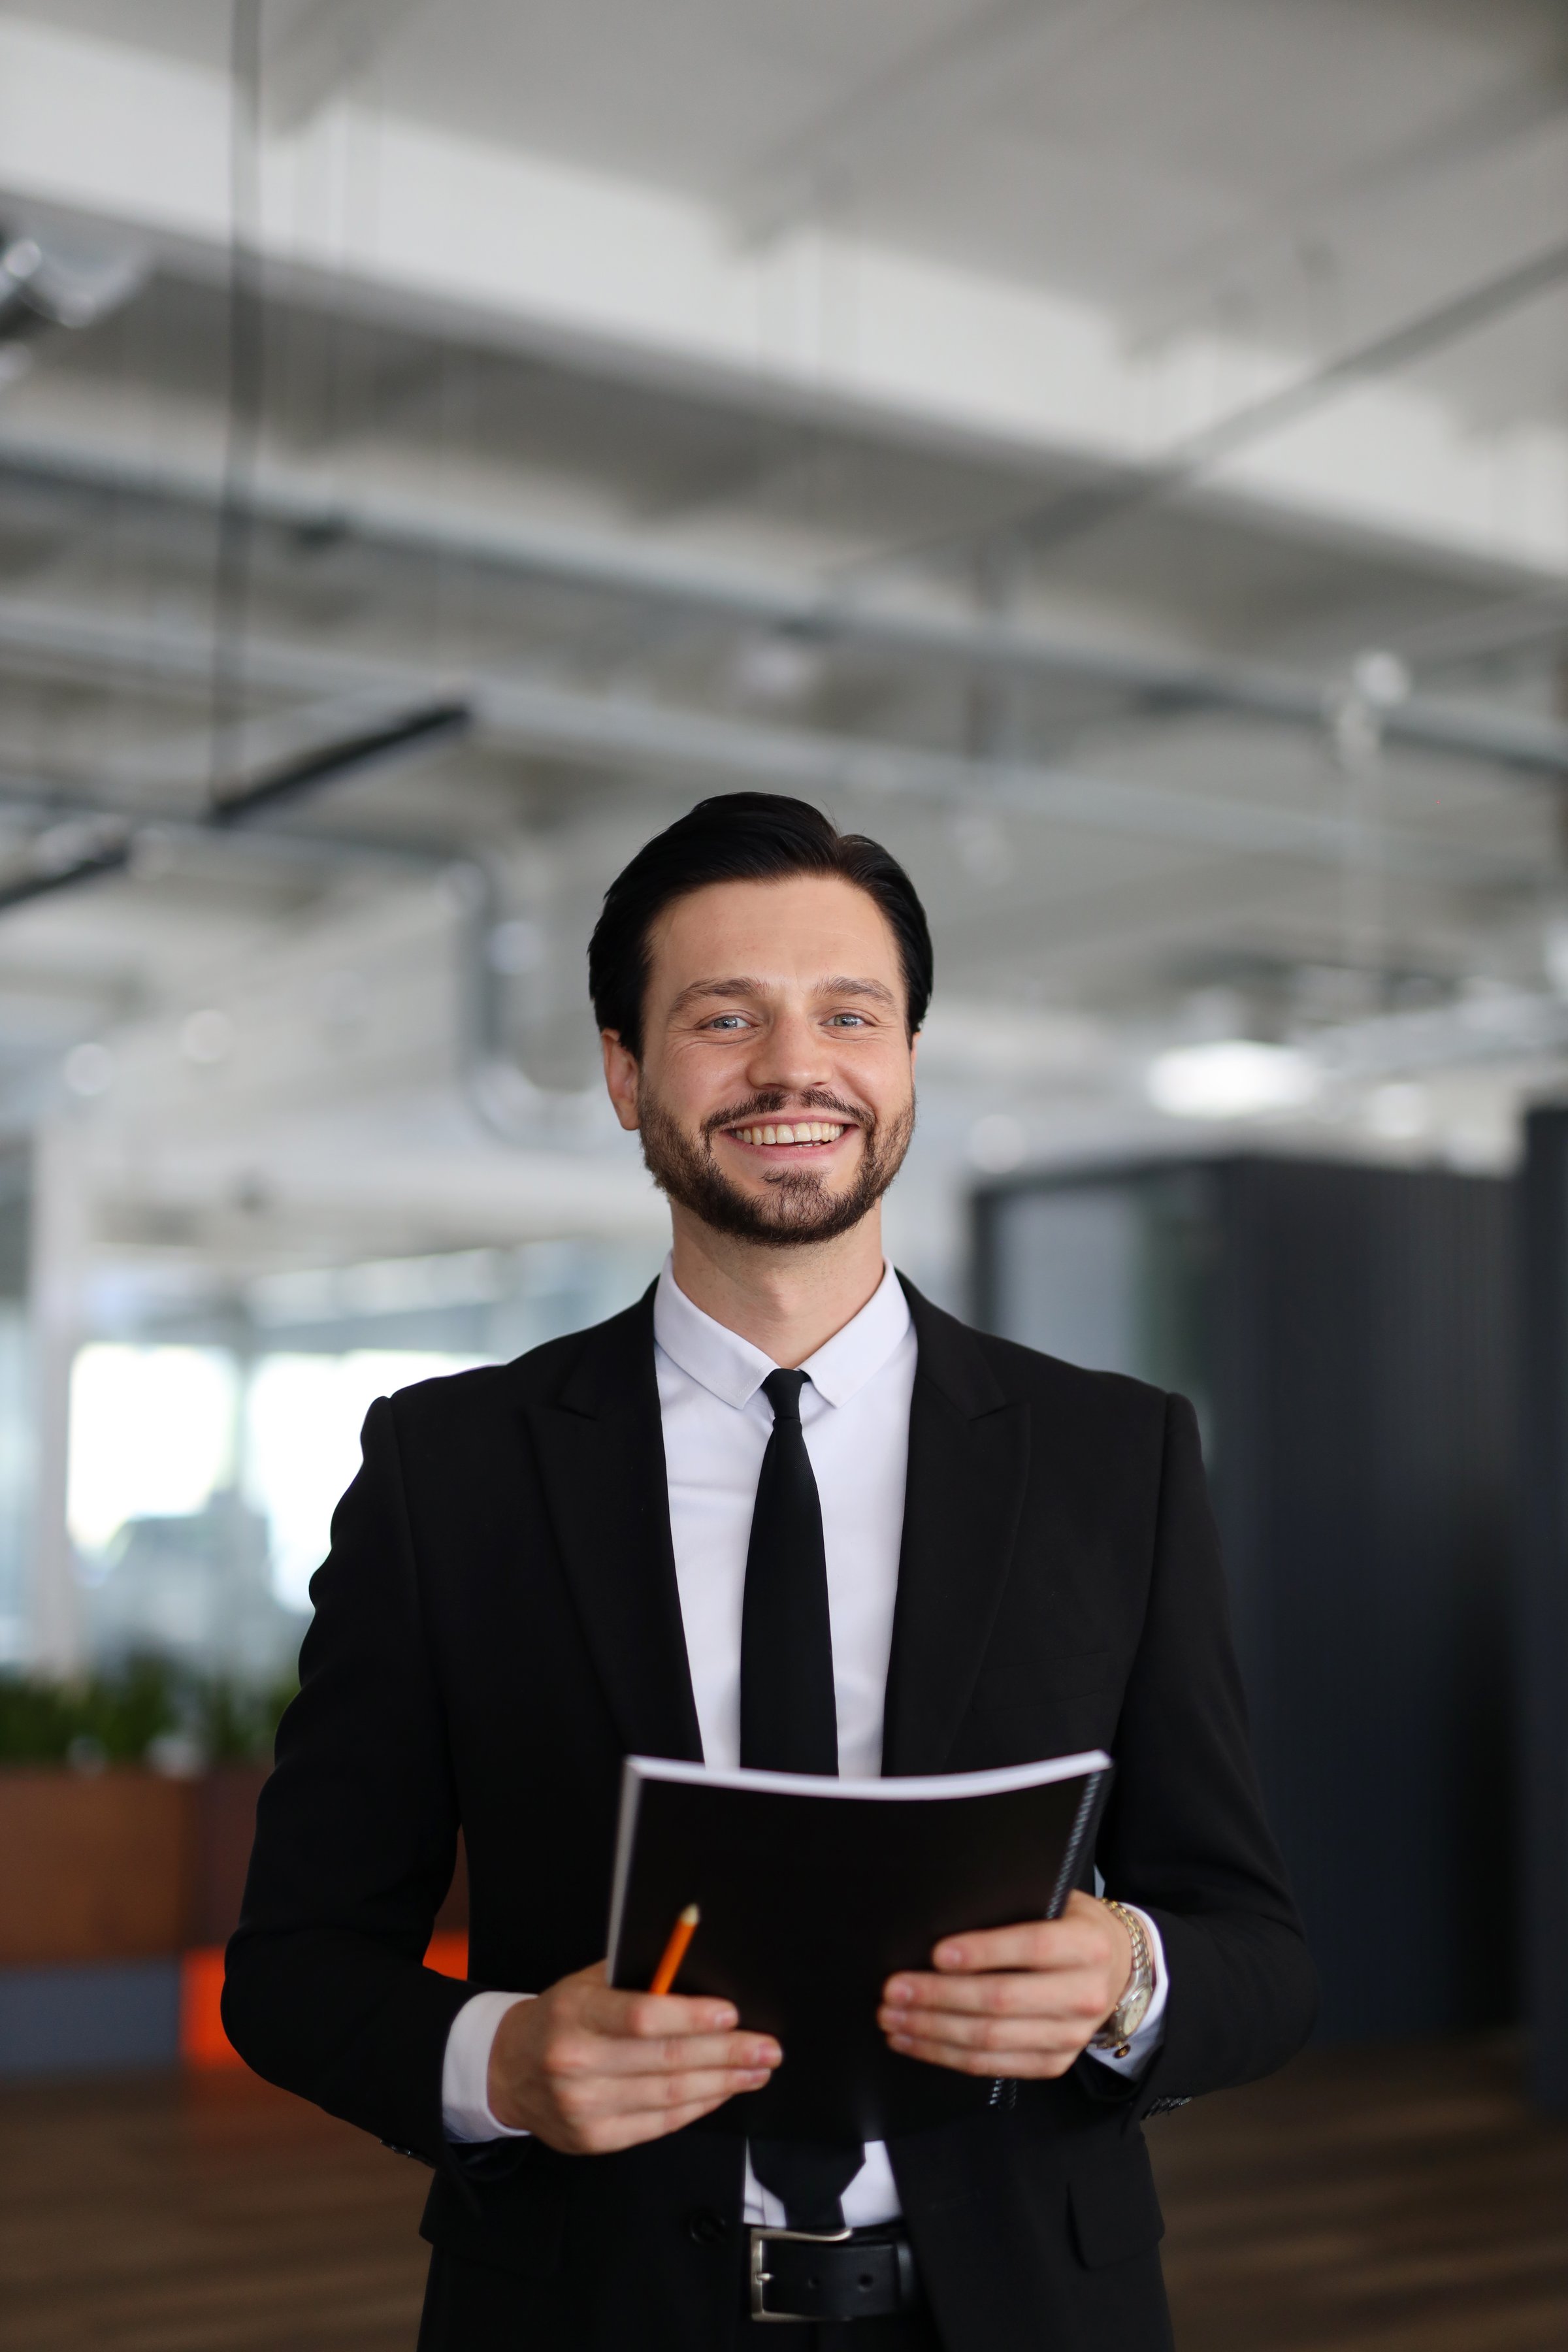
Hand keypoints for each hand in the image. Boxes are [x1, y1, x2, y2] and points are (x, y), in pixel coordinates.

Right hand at [486, 1960, 780, 2153]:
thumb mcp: (587, 1984)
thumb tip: (694, 1968)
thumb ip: (636, 1978)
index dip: (690, 2016)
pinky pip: (660, 2123)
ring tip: (756, 2069)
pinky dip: (697, 2106)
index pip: (640, 2016)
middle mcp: (576, 2064)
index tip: (731, 2013)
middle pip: (665, 2061)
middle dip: (726, 2054)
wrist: (509, 2070)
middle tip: (765, 2047)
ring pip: (669, 2096)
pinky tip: (721, 2091)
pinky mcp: (595, 2139)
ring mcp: (584, 2108)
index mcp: (575, 2014)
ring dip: (723, 2083)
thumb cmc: (561, 2018)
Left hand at [877, 1891, 1133, 2079]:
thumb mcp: (1057, 1903)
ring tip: (892, 2018)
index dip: (983, 1951)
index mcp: (1087, 1946)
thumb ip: (1015, 1910)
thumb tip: (946, 1916)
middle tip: (894, 1990)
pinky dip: (946, 2055)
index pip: (1032, 1947)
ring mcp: (1071, 2036)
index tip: (936, 1953)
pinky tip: (914, 2042)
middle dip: (938, 1997)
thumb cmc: (1070, 1926)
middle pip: (1001, 2000)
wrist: (1118, 1969)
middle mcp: (1084, 1994)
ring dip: (932, 2031)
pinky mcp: (1054, 2063)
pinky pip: (992, 2065)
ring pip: (990, 2039)